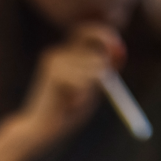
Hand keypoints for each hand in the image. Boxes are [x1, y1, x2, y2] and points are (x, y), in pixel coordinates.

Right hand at [16, 23, 125, 144]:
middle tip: (114, 70)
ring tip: (77, 101)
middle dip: (107, 53)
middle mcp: (58, 53)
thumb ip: (101, 73)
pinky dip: (85, 94)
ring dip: (95, 85)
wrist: (41, 129)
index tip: (119, 52)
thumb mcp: (88, 89)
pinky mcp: (54, 72)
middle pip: (92, 37)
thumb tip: (119, 56)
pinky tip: (69, 105)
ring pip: (94, 65)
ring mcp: (54, 60)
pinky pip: (85, 80)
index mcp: (65, 55)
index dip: (105, 35)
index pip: (87, 31)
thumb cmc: (65, 112)